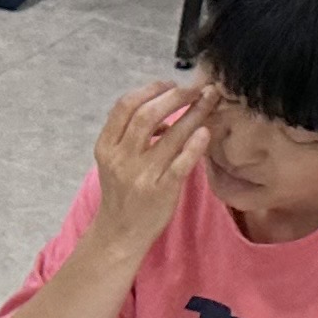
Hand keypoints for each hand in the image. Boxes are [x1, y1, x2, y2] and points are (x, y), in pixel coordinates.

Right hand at [89, 81, 214, 247]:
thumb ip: (130, 134)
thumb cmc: (122, 193)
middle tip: (195, 88)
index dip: (150, 89)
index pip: (125, 106)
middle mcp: (121, 159)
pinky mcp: (161, 191)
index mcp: (106, 147)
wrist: (120, 233)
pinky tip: (206, 132)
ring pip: (169, 135)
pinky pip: (181, 163)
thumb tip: (164, 108)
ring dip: (194, 113)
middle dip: (175, 96)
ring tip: (210, 100)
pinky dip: (195, 145)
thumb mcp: (113, 160)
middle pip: (147, 115)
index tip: (169, 83)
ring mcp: (141, 176)